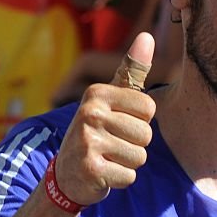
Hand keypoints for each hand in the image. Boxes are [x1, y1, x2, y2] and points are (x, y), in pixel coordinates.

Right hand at [53, 33, 155, 205]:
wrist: (67, 175)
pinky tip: (104, 173)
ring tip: (108, 158)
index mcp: (96, 93)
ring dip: (128, 162)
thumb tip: (147, 36)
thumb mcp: (110, 99)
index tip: (119, 124)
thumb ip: (131, 70)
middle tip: (112, 145)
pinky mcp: (90, 169)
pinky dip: (120, 179)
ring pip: (140, 157)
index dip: (140, 121)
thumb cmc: (97, 132)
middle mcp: (89, 113)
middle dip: (135, 145)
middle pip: (146, 134)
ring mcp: (87, 141)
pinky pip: (129, 176)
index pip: (149, 108)